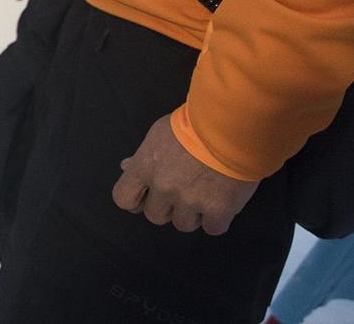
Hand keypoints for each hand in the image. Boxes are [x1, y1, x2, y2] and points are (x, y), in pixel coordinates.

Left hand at [112, 114, 258, 234]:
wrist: (230, 126)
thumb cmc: (192, 124)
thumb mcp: (160, 134)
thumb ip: (143, 156)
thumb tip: (126, 167)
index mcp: (145, 168)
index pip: (123, 198)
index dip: (136, 200)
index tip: (148, 195)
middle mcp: (163, 188)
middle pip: (155, 216)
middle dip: (168, 207)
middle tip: (184, 190)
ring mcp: (190, 201)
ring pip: (183, 225)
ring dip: (193, 214)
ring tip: (206, 194)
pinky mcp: (217, 211)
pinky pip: (212, 228)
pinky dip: (217, 219)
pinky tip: (223, 201)